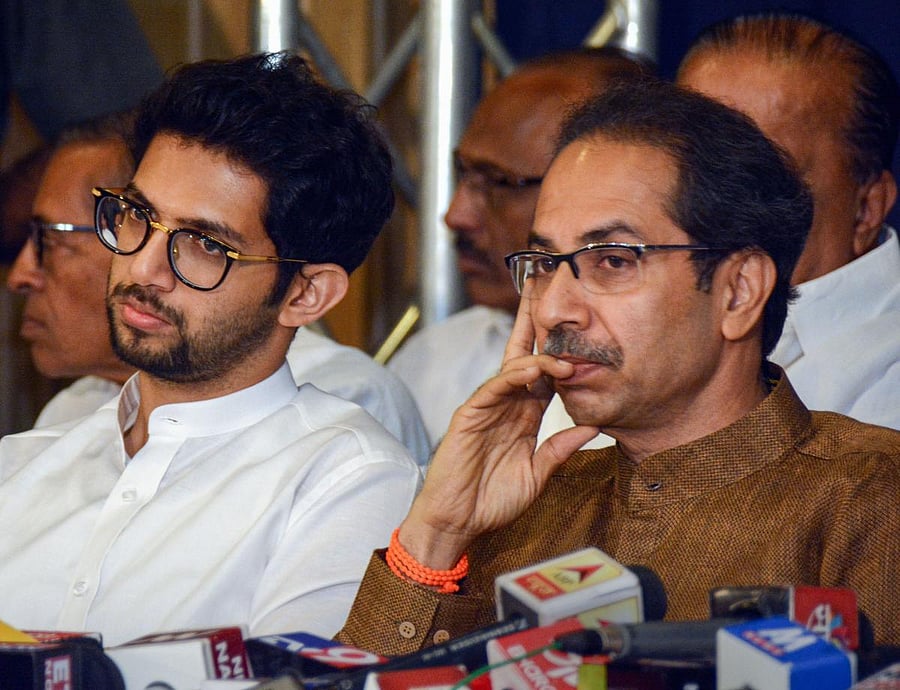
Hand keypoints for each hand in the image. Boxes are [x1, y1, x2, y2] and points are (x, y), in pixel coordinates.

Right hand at [399, 288, 600, 568]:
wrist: (458, 521)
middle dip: (535, 325)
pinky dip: (515, 376)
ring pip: (512, 367)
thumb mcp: (538, 475)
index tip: (583, 331)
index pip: (545, 376)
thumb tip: (594, 426)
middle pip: (524, 356)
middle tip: (546, 291)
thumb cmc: (493, 501)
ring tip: (563, 347)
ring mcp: (487, 406)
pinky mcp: (470, 413)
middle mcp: (507, 404)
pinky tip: (532, 368)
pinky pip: (495, 387)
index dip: (562, 353)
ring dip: (537, 354)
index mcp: (524, 416)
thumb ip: (560, 449)